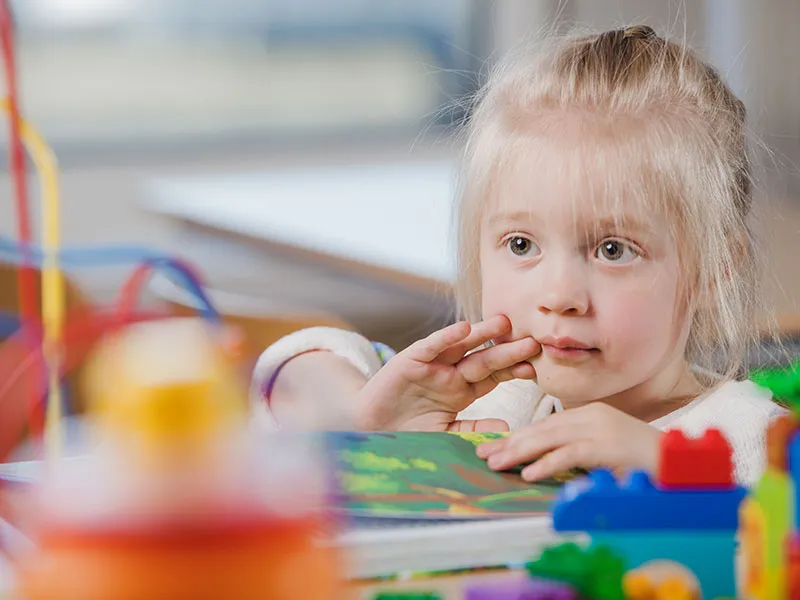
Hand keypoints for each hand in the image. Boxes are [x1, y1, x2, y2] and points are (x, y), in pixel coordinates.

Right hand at [354, 315, 539, 431]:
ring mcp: (432, 365)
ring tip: (504, 323)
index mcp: (462, 390)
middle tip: (533, 342)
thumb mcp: (446, 433)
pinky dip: (447, 337)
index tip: (535, 369)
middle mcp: (451, 374)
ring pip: (462, 346)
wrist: (370, 428)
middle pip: (485, 359)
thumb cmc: (408, 431)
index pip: (494, 377)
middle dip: (508, 351)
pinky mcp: (410, 360)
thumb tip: (508, 428)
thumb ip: (473, 428)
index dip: (513, 371)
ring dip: (482, 334)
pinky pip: (432, 346)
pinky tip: (464, 328)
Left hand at [476, 402, 661, 480]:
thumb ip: (577, 451)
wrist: (682, 466)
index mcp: (589, 414)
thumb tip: (544, 463)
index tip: (494, 446)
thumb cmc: (643, 464)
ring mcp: (600, 428)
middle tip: (484, 454)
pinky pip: (570, 454)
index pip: (545, 425)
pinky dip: (547, 464)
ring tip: (496, 463)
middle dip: (510, 442)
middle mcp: (591, 416)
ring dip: (520, 452)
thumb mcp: (604, 452)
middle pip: (541, 429)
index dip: (518, 436)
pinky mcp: (608, 446)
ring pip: (550, 438)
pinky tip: (529, 474)